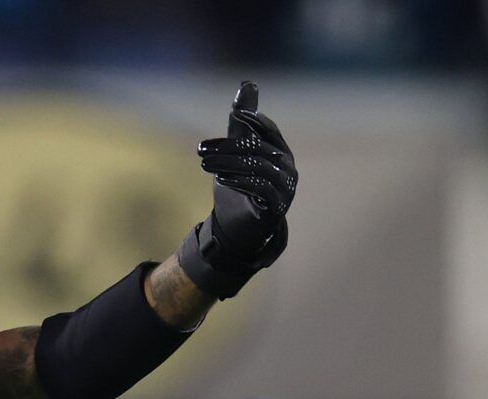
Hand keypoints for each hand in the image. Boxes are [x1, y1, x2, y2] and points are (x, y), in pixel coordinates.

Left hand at [176, 83, 297, 298]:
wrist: (237, 227)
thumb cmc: (239, 184)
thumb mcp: (237, 150)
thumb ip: (241, 122)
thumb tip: (247, 83)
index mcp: (280, 149)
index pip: (267, 129)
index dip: (251, 120)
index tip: (232, 115)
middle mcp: (287, 166)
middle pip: (258, 149)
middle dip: (228, 147)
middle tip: (200, 149)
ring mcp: (285, 188)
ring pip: (258, 169)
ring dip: (229, 165)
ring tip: (205, 164)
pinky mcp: (277, 207)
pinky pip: (261, 190)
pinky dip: (240, 182)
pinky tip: (221, 179)